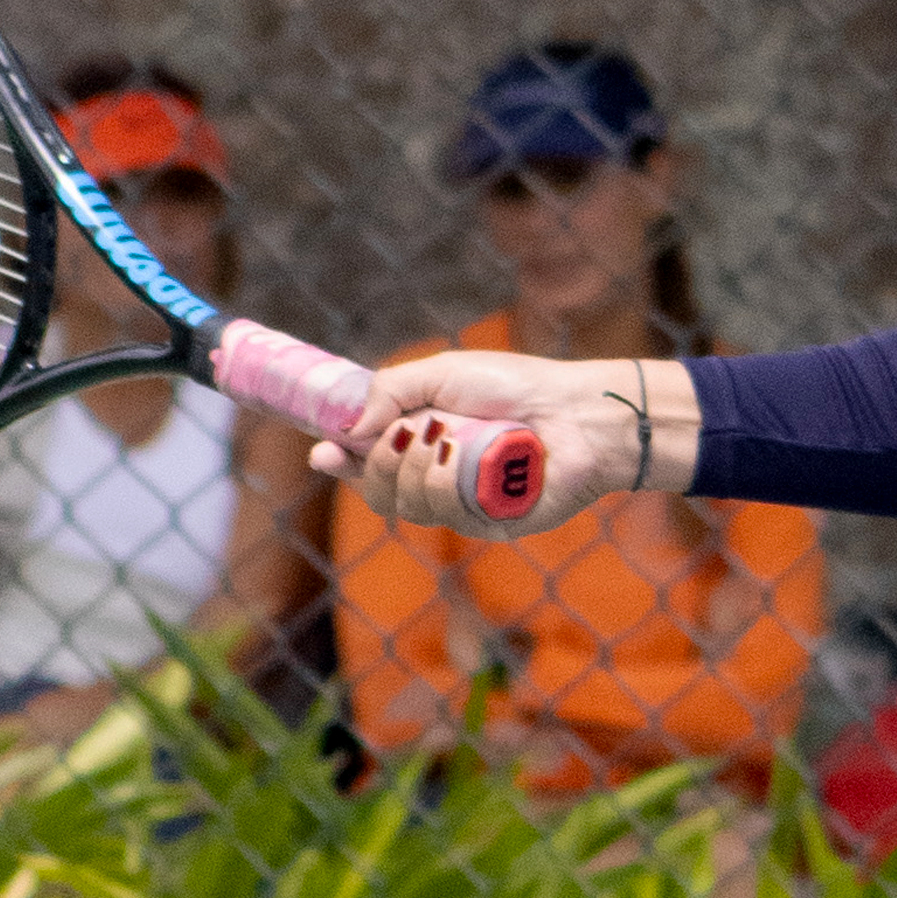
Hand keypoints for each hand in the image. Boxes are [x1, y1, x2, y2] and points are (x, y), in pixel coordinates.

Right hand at [316, 343, 697, 526]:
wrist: (574, 412)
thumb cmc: (515, 387)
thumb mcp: (443, 373)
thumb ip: (391, 392)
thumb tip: (347, 430)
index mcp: (420, 441)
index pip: (364, 462)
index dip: (339, 462)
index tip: (322, 453)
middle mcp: (435, 476)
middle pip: (377, 491)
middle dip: (378, 462)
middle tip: (404, 433)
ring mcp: (460, 504)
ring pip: (406, 505)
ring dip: (417, 467)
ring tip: (447, 438)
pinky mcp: (488, 523)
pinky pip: (445, 514)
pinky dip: (446, 482)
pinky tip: (465, 459)